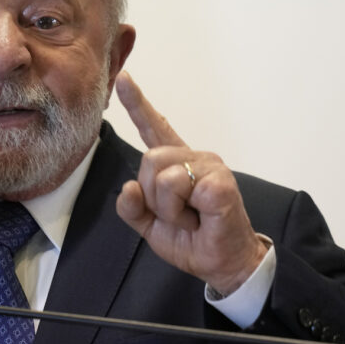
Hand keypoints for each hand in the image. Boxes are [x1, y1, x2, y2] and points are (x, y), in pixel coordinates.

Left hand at [115, 71, 266, 294]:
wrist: (221, 264)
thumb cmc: (192, 240)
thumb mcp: (150, 226)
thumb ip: (133, 207)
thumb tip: (128, 188)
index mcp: (175, 163)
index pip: (154, 128)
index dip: (137, 104)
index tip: (123, 79)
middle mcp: (193, 157)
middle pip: (149, 159)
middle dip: (152, 197)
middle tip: (175, 215)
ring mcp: (210, 166)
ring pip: (162, 175)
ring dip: (168, 208)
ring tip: (189, 218)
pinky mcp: (221, 181)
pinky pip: (182, 188)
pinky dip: (183, 215)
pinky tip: (201, 219)